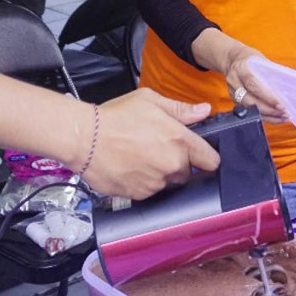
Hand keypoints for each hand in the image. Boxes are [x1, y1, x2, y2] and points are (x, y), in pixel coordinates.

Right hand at [81, 88, 220, 199]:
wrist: (84, 138)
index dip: (206, 157)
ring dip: (159, 173)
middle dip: (177, 163)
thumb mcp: (150, 101)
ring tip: (138, 156)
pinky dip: (142, 182)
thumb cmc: (114, 117)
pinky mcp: (139, 195)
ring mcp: (155, 183)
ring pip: (167, 182)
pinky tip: (129, 166)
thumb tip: (203, 110)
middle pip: (188, 173)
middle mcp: (171, 165)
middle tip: (156, 148)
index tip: (199, 155)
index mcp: (179, 140)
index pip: (211, 160)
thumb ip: (181, 109)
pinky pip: (148, 191)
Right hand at [190, 30, 287, 122]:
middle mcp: (234, 82)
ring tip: (283, 117)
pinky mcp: (234, 100)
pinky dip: (263, 116)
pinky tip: (275, 117)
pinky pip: (249, 112)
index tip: (280, 105)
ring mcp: (232, 92)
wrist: (233, 59)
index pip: (254, 85)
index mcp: (241, 69)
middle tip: (285, 113)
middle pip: (250, 101)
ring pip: (249, 109)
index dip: (267, 97)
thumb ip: (270, 75)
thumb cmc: (250, 59)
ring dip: (268, 116)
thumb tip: (287, 90)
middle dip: (269, 110)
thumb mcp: (261, 61)